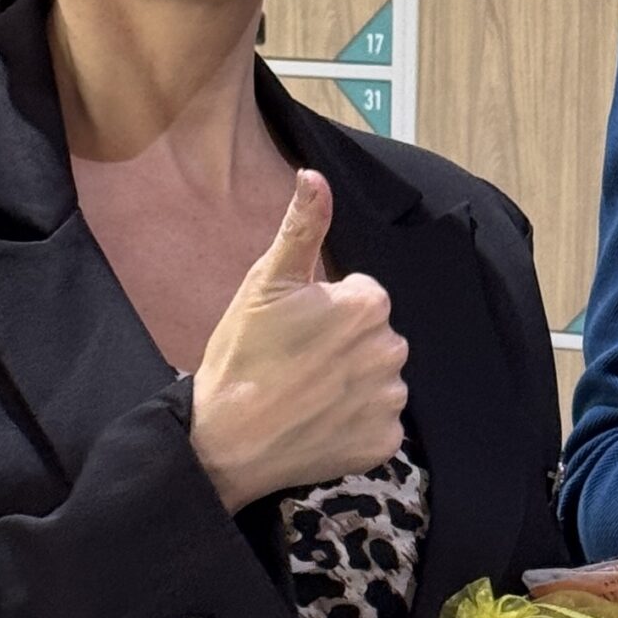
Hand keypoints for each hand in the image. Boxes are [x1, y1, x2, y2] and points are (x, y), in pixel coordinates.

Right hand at [187, 170, 409, 508]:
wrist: (226, 439)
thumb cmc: (243, 356)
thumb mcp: (267, 281)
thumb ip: (302, 226)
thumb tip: (314, 175)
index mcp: (369, 303)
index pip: (360, 297)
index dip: (325, 312)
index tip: (294, 331)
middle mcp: (392, 348)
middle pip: (373, 338)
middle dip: (343, 347)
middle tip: (297, 364)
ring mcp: (390, 399)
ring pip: (378, 380)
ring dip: (352, 386)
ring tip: (306, 395)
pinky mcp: (384, 442)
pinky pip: (379, 424)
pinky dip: (356, 425)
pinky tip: (320, 424)